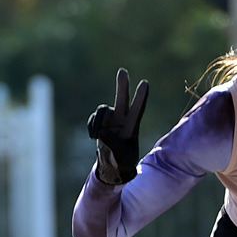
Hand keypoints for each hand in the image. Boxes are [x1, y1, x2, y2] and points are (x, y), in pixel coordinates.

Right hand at [87, 66, 148, 182]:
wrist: (113, 165)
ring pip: (102, 110)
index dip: (141, 97)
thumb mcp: (121, 156)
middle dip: (122, 85)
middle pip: (122, 99)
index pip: (137, 110)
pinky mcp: (101, 122)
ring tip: (94, 136)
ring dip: (96, 122)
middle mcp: (123, 119)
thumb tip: (102, 131)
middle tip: (123, 70)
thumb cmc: (122, 161)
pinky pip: (93, 119)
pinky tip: (93, 137)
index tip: (145, 83)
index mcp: (132, 127)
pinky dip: (91, 127)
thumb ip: (112, 143)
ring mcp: (112, 119)